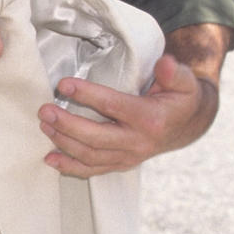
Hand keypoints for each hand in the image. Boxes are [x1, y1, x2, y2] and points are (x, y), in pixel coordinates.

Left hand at [37, 53, 218, 178]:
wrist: (189, 125)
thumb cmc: (181, 98)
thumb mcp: (184, 82)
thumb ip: (175, 72)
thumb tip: (165, 63)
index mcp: (151, 119)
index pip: (113, 106)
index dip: (88, 95)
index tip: (64, 84)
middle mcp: (138, 142)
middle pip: (96, 137)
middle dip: (67, 125)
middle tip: (45, 110)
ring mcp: (129, 156)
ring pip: (91, 155)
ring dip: (64, 142)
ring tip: (44, 125)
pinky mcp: (121, 163)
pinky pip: (93, 170)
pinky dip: (70, 167)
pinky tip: (50, 160)